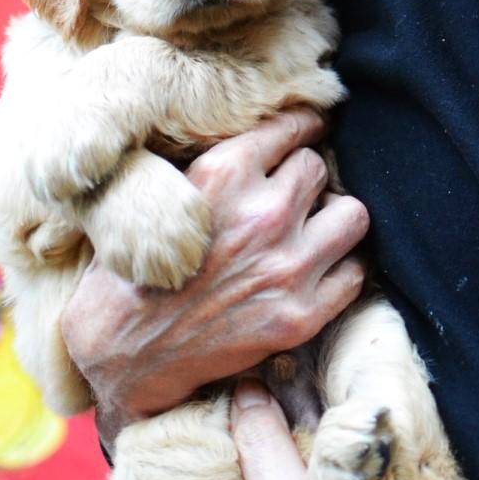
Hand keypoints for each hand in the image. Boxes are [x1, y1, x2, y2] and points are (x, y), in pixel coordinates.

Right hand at [61, 108, 368, 446]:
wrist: (124, 351)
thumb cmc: (134, 270)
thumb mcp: (162, 194)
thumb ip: (217, 166)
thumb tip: (264, 144)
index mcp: (223, 174)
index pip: (291, 128)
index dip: (301, 128)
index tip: (306, 132)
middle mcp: (262, 215)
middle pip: (318, 168)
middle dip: (305, 179)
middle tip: (294, 196)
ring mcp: (287, 267)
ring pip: (353, 215)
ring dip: (334, 219)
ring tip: (314, 230)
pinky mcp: (300, 316)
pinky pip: (354, 273)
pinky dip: (339, 269)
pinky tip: (316, 271)